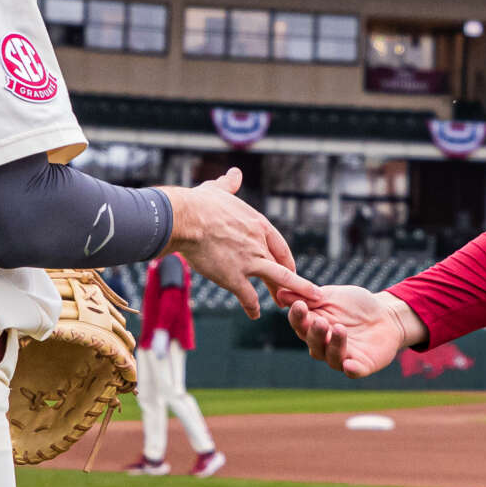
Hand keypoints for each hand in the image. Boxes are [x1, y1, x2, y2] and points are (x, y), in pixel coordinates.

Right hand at [157, 168, 295, 317]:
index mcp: (257, 224)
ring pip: (279, 280)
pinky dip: (253, 307)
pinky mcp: (234, 277)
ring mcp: (249, 261)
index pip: (279, 244)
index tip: (289, 267)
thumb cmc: (198, 203)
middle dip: (292, 279)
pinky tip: (255, 314)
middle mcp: (259, 243)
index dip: (284, 258)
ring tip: (294, 306)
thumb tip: (234, 172)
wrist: (185, 219)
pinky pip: (249, 296)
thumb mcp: (219, 189)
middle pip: (281, 264)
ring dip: (288, 293)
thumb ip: (229, 184)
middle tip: (300, 291)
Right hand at [276, 280, 422, 377]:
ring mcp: (342, 357)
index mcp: (313, 327)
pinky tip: (349, 365)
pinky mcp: (361, 366)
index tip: (299, 306)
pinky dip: (351, 369)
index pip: (300, 324)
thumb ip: (309, 297)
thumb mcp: (331, 295)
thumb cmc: (355, 305)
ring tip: (339, 329)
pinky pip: (354, 371)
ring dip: (333, 344)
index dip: (298, 317)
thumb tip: (281, 292)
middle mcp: (323, 345)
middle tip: (321, 322)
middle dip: (315, 333)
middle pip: (313, 343)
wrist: (386, 315)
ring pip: (331, 356)